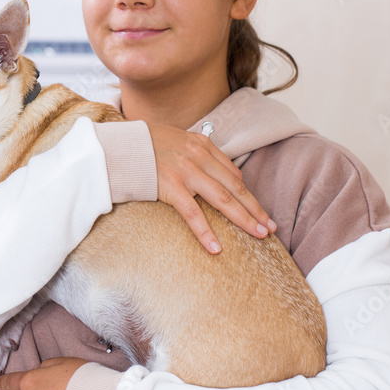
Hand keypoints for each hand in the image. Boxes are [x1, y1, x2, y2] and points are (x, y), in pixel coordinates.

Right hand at [148, 122, 274, 253]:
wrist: (120, 145)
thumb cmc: (145, 145)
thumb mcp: (176, 141)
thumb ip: (195, 154)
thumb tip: (213, 174)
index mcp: (202, 146)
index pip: (232, 173)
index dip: (246, 193)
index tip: (256, 209)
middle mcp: (199, 157)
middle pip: (235, 187)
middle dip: (255, 208)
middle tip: (270, 227)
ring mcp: (186, 172)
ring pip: (223, 199)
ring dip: (244, 218)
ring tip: (258, 235)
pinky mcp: (171, 187)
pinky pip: (193, 213)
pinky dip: (206, 232)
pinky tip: (216, 248)